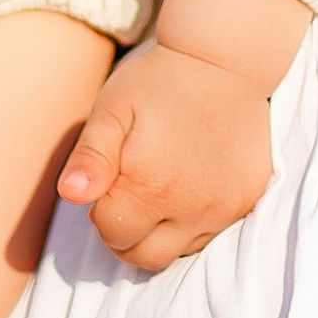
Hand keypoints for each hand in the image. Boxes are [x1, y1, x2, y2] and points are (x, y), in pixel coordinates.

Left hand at [56, 36, 276, 272]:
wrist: (224, 60)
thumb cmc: (157, 82)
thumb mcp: (112, 110)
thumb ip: (91, 157)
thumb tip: (70, 195)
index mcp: (151, 185)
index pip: (112, 233)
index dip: (101, 210)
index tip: (111, 178)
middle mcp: (192, 206)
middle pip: (144, 257)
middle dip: (127, 233)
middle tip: (130, 190)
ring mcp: (224, 207)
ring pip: (178, 251)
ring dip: (160, 231)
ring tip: (159, 187)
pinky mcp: (247, 201)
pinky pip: (210, 234)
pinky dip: (191, 222)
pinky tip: (188, 185)